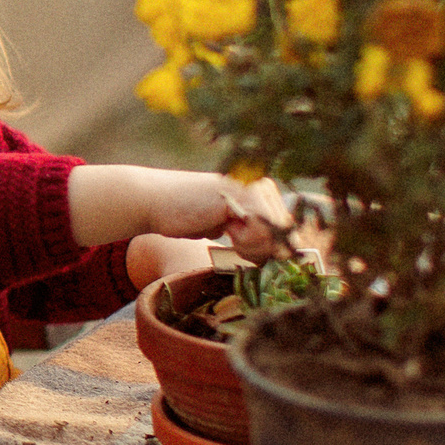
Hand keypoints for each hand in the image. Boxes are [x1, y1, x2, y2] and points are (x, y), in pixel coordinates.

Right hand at [68, 164, 293, 256]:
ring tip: (229, 234)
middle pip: (287, 236)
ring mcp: (254, 188)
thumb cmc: (188, 217)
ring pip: (276, 236)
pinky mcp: (241, 195)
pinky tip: (225, 229)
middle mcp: (263, 186)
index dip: (276, 252)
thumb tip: (288, 258)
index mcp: (264, 192)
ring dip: (253, 247)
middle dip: (264, 251)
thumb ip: (256, 236)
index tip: (249, 253)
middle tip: (236, 242)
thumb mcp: (230, 228)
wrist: (155, 201)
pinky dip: (245, 241)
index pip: (289, 232)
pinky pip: (261, 230)